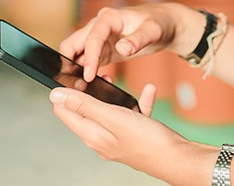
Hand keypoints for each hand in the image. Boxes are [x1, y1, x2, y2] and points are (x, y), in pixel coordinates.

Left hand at [50, 84, 213, 183]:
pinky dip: (137, 101)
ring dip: (112, 94)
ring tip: (116, 80)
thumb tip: (55, 95)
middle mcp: (101, 138)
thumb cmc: (147, 141)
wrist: (178, 159)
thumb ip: (84, 105)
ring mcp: (118, 137)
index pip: (64, 111)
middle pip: (85, 109)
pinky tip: (147, 91)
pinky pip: (131, 113)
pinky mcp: (134, 135)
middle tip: (99, 75)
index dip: (65, 92)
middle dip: (89, 90)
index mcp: (92, 134)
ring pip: (108, 110)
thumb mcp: (113, 117)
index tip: (75, 76)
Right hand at [60, 2, 198, 82]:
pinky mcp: (103, 49)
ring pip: (77, 52)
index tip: (88, 76)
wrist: (165, 24)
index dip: (89, 57)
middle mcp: (99, 25)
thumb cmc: (159, 23)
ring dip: (75, 69)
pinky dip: (85, 71)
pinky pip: (87, 60)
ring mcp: (99, 37)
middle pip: (73, 42)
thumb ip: (138, 39)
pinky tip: (92, 85)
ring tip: (80, 88)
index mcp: (109, 17)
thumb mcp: (153, 31)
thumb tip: (122, 47)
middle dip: (69, 62)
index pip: (93, 37)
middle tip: (74, 85)